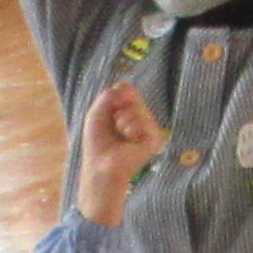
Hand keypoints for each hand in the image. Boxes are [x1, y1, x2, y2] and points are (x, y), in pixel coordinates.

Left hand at [74, 79, 166, 223]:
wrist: (101, 166)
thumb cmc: (97, 143)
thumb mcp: (96, 113)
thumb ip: (107, 95)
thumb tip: (125, 86)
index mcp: (127, 111)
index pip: (127, 89)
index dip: (117, 95)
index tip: (110, 109)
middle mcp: (140, 117)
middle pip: (133, 96)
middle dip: (119, 108)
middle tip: (115, 125)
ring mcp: (148, 128)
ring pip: (139, 108)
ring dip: (124, 119)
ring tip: (121, 134)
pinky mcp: (155, 139)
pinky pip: (145, 121)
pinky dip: (133, 128)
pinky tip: (130, 139)